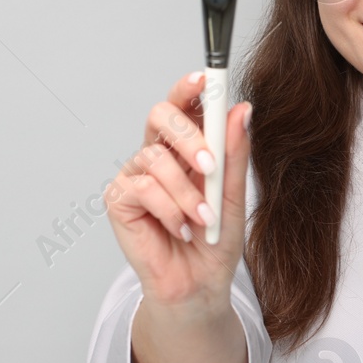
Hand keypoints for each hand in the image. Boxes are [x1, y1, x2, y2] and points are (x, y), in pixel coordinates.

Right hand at [103, 71, 251, 315]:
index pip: (183, 104)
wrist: (199, 285)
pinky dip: (169, 210)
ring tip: (203, 218)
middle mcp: (157, 154)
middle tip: (210, 165)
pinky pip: (144, 189)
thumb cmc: (214, 242)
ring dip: (186, 192)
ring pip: (156, 158)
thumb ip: (233, 154)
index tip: (205, 78)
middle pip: (160, 116)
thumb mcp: (232, 195)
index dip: (189, 87)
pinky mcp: (120, 200)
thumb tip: (242, 110)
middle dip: (188, 136)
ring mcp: (136, 175)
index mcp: (186, 147)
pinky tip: (181, 228)